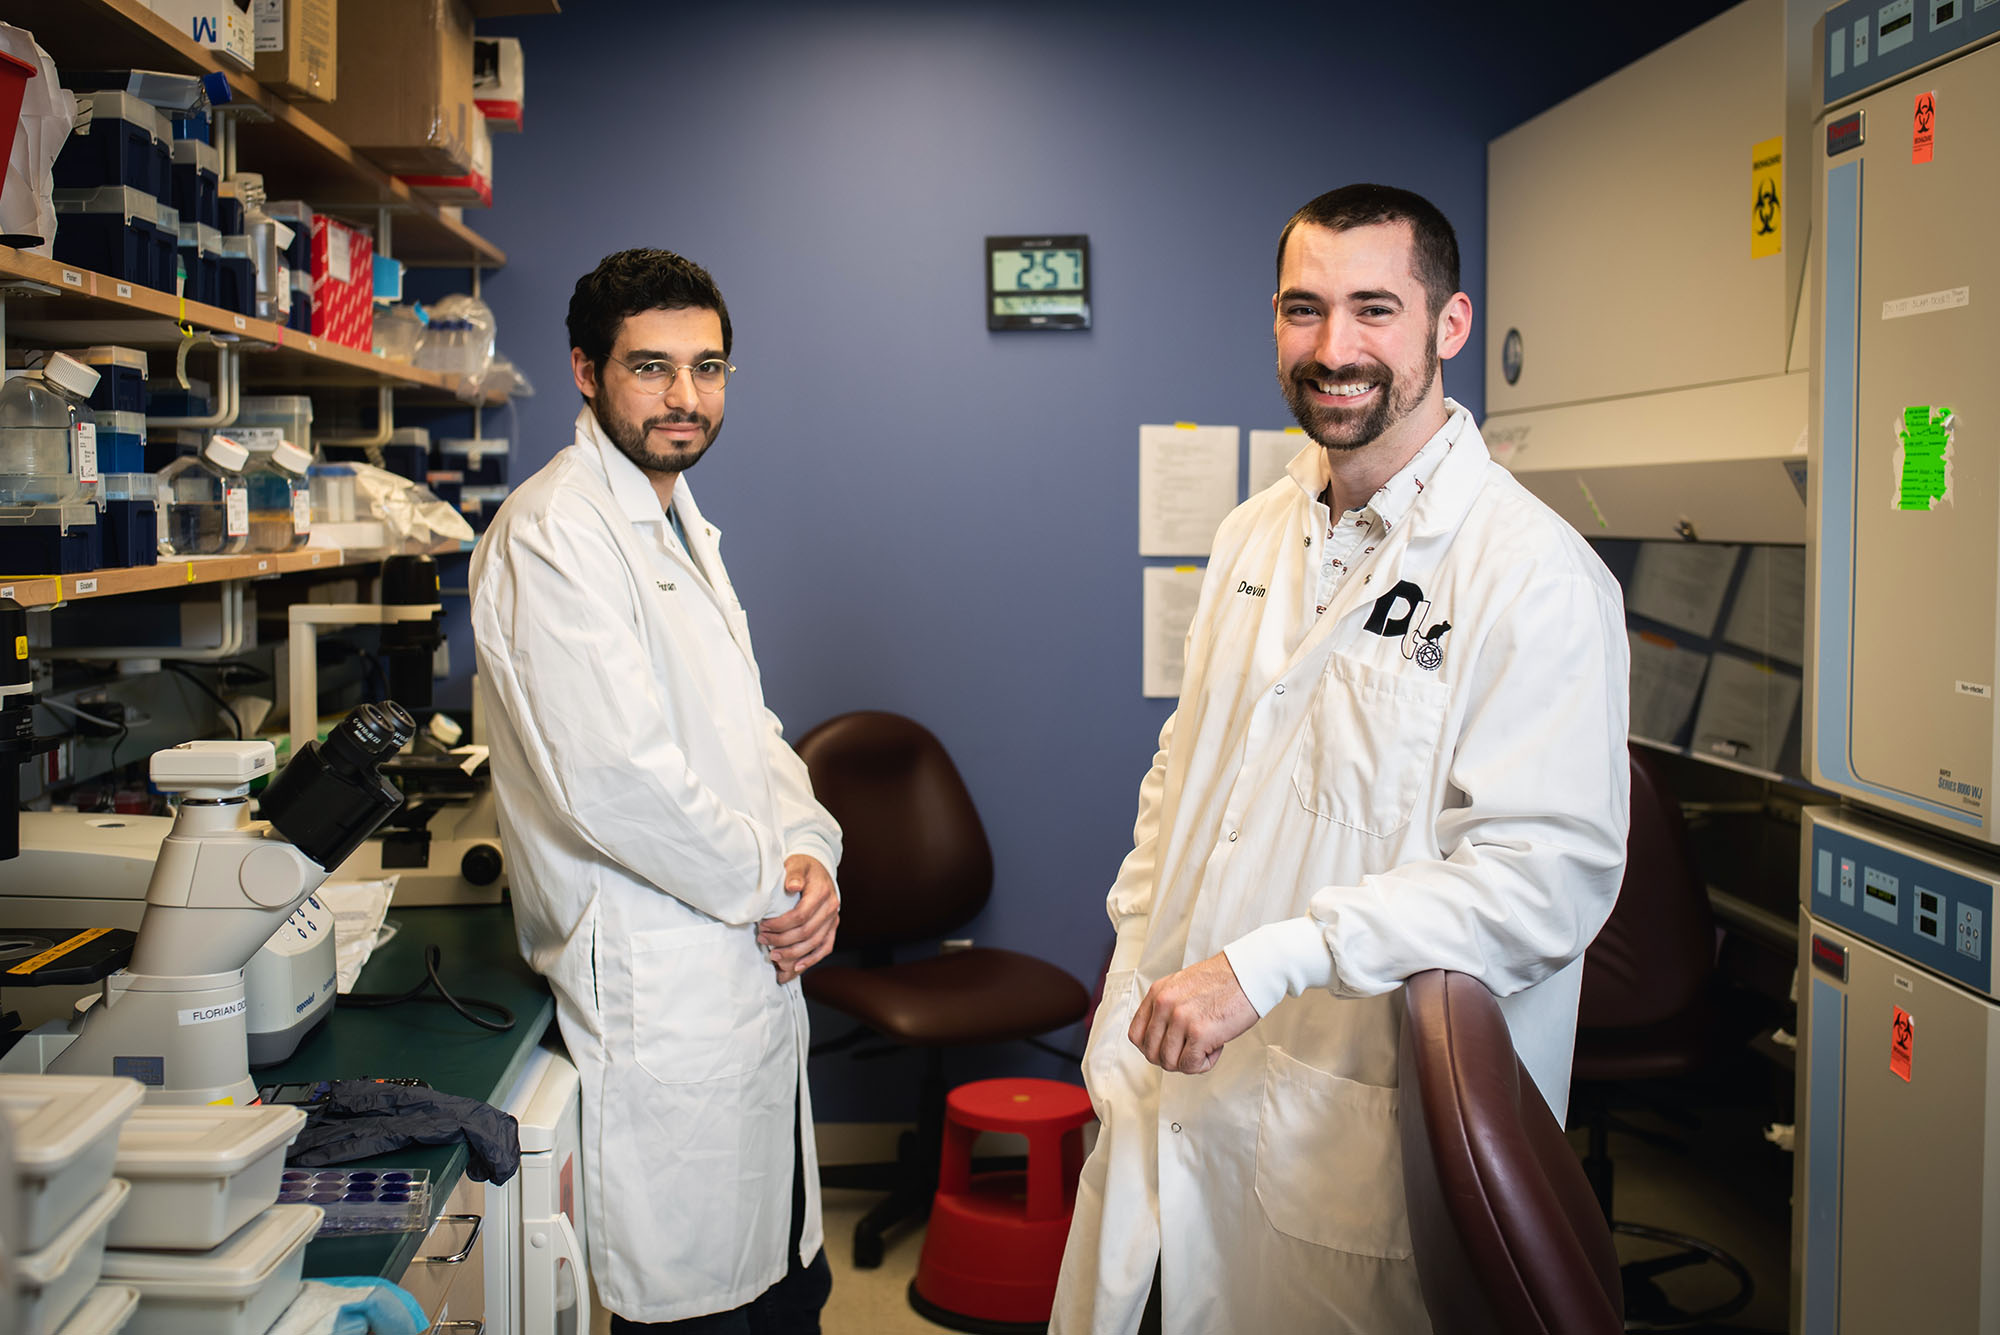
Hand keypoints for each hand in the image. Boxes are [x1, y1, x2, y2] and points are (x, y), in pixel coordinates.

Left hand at [758, 854, 838, 983]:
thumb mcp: (796, 864)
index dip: (780, 925)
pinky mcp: (832, 927)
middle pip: (806, 932)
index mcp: (821, 892)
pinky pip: (825, 947)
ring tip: (774, 956)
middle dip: (782, 940)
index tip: (763, 926)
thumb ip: (794, 874)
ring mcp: (833, 919)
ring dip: (793, 953)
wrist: (819, 868)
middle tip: (763, 940)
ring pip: (815, 943)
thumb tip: (792, 886)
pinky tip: (797, 967)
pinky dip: (812, 959)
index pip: (800, 915)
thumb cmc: (804, 867)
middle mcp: (830, 908)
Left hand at [1128, 953, 1258, 1074]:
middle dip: (1173, 1058)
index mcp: (1157, 993)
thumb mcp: (1181, 986)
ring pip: (1169, 1063)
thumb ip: (1166, 1008)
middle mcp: (1164, 1004)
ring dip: (1190, 1061)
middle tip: (1192, 1049)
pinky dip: (1204, 1064)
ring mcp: (1180, 1018)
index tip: (1169, 1048)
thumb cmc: (1223, 981)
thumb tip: (1159, 1038)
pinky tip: (1216, 1047)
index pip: (1136, 1035)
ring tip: (1206, 1045)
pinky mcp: (1199, 1033)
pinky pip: (1190, 1066)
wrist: (1250, 973)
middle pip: (1151, 1053)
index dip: (1152, 1048)